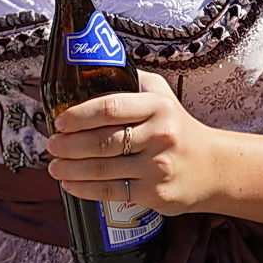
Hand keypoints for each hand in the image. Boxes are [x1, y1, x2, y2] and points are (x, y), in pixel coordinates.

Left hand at [44, 71, 216, 214]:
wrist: (212, 167)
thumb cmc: (178, 127)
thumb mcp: (163, 96)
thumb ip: (133, 81)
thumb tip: (94, 69)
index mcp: (157, 107)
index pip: (111, 108)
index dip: (80, 115)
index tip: (60, 120)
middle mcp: (159, 135)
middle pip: (102, 141)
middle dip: (69, 144)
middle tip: (51, 144)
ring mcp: (157, 166)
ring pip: (103, 168)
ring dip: (71, 168)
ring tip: (54, 165)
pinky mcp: (155, 193)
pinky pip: (111, 191)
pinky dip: (85, 189)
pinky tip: (70, 184)